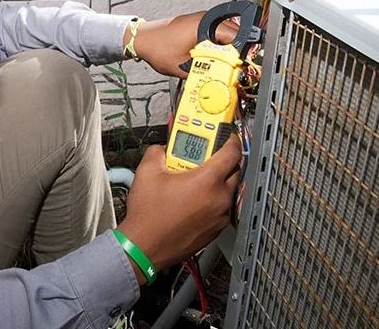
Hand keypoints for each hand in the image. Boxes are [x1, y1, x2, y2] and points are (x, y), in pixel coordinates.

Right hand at [117, 135, 241, 283]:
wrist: (146, 246)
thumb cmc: (148, 215)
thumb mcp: (147, 172)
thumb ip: (158, 151)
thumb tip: (163, 149)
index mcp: (207, 181)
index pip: (232, 152)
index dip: (230, 139)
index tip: (225, 134)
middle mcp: (219, 198)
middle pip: (235, 169)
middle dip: (223, 159)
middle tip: (205, 154)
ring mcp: (220, 215)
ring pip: (229, 189)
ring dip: (218, 179)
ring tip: (195, 177)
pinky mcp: (216, 228)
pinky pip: (222, 206)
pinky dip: (213, 197)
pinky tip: (193, 197)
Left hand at [127, 12, 237, 77]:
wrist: (141, 39)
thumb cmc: (157, 48)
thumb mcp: (182, 66)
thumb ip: (203, 72)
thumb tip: (219, 79)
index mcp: (203, 26)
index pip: (235, 36)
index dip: (239, 52)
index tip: (238, 65)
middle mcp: (204, 18)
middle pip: (234, 32)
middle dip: (235, 49)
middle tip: (232, 65)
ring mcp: (200, 18)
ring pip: (225, 31)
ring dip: (226, 45)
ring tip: (221, 60)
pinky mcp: (196, 22)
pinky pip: (215, 30)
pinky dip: (217, 42)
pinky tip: (211, 54)